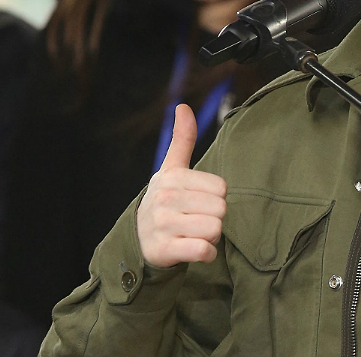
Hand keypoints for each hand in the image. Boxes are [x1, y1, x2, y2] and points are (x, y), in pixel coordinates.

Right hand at [137, 104, 226, 267]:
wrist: (138, 239)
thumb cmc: (165, 200)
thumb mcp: (171, 168)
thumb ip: (182, 139)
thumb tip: (183, 106)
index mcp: (172, 177)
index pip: (222, 188)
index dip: (216, 198)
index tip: (199, 201)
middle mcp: (164, 199)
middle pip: (221, 209)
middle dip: (215, 218)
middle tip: (196, 220)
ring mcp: (162, 225)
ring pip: (215, 230)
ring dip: (211, 237)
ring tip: (193, 234)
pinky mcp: (164, 250)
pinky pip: (204, 250)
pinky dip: (206, 254)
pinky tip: (194, 249)